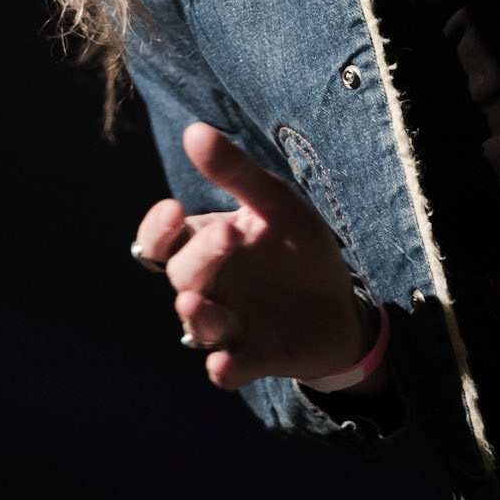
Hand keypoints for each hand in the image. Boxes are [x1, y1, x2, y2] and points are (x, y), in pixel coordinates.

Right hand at [133, 123, 377, 391]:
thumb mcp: (275, 204)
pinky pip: (227, 368)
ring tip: (198, 305)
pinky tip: (222, 363)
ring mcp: (228, 325)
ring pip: (197, 325)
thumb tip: (193, 130)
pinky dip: (222, 367)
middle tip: (226, 235)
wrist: (342, 303)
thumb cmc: (296, 247)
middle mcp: (207, 287)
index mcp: (203, 246)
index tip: (174, 209)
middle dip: (200, 259)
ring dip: (197, 316)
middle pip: (182, 276)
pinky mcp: (254, 358)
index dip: (156, 230)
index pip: (160, 241)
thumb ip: (236, 173)